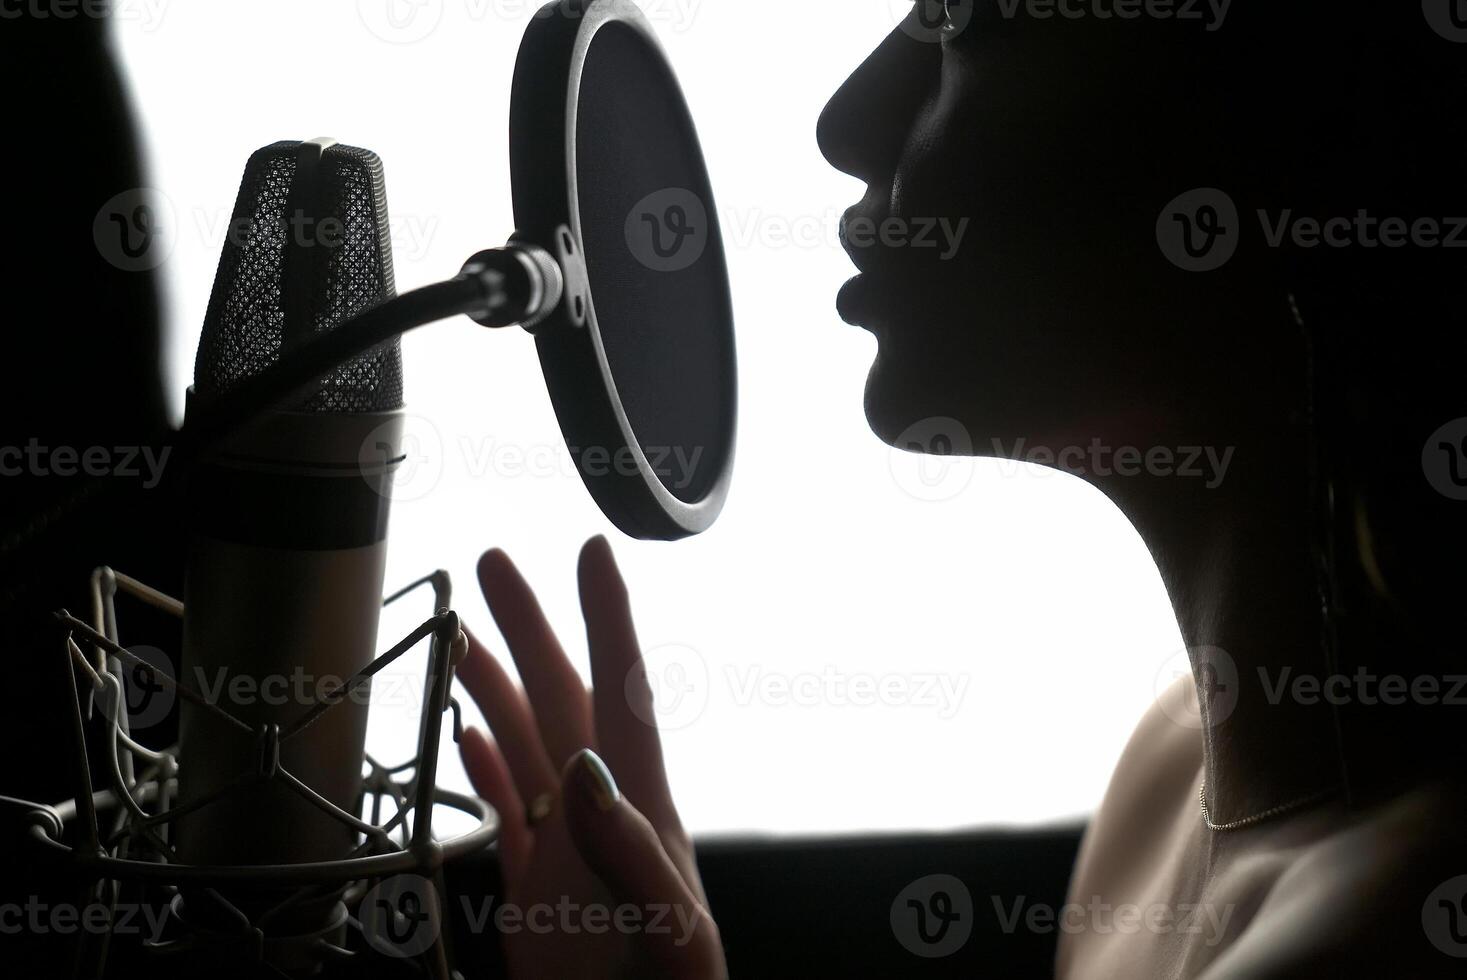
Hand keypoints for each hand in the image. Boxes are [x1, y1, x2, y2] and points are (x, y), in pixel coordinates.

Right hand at [456, 536, 725, 978]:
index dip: (609, 619)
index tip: (593, 552)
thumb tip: (586, 766)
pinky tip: (468, 737)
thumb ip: (631, 847)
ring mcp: (564, 847)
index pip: (622, 693)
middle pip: (560, 699)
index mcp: (637, 808)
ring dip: (496, 686)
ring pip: (525, 744)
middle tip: (493, 565)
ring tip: (464, 636)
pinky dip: (484, 768)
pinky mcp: (535, 888)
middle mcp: (599, 814)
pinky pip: (505, 811)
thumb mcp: (669, 927)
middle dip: (528, 628)